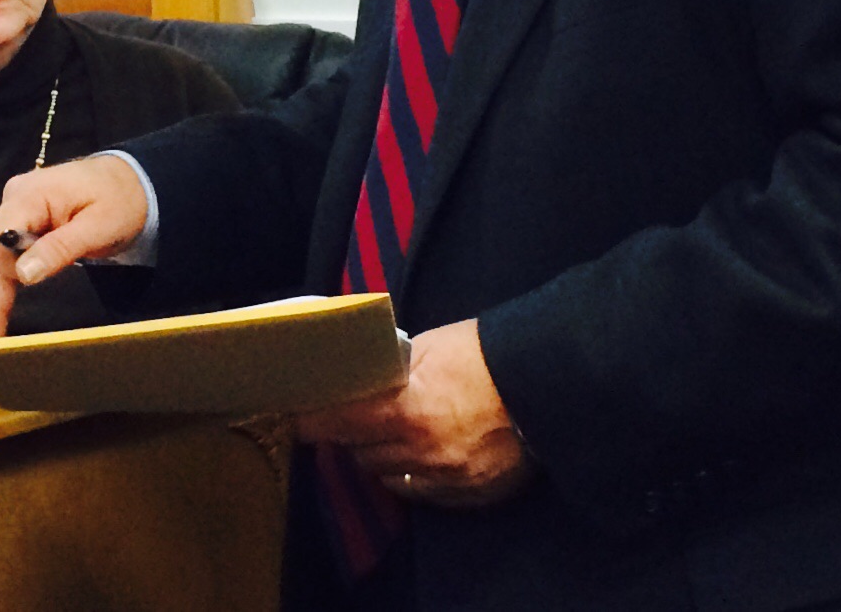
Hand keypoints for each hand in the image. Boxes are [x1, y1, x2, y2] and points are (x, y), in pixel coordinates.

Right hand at [0, 156, 150, 344]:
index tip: (17, 287)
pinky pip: (4, 259)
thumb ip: (61, 247)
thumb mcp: (101, 225)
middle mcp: (15, 200)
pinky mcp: (20, 225)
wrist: (130, 182)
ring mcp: (15, 212)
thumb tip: (23, 275)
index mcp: (33, 194)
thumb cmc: (120, 201)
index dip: (4, 264)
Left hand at [294, 319, 532, 507]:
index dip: (312, 419)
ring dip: (378, 454)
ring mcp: (444, 478)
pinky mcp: (466, 494)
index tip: (297, 415)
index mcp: (406, 408)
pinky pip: (418, 491)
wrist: (543, 381)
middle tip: (348, 415)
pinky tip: (418, 452)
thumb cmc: (483, 353)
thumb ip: (390, 368)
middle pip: (358, 451)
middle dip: (348, 433)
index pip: (337, 422)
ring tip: (388, 431)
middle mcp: (419, 450)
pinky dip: (410, 473)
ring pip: (386, 474)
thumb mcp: (429, 346)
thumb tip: (359, 376)